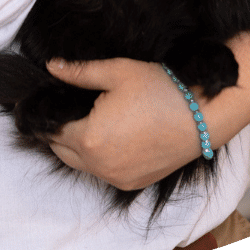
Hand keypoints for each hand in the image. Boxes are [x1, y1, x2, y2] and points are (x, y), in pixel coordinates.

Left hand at [44, 57, 204, 191]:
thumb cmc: (160, 90)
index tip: (49, 101)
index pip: (52, 131)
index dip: (48, 115)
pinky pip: (104, 173)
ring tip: (90, 119)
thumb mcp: (117, 72)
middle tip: (69, 107)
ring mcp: (117, 178)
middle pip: (63, 151)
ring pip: (82, 164)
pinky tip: (110, 136)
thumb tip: (52, 66)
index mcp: (89, 139)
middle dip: (60, 131)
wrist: (201, 116)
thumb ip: (79, 72)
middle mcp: (100, 166)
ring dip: (78, 147)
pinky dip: (99, 158)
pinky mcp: (133, 183)